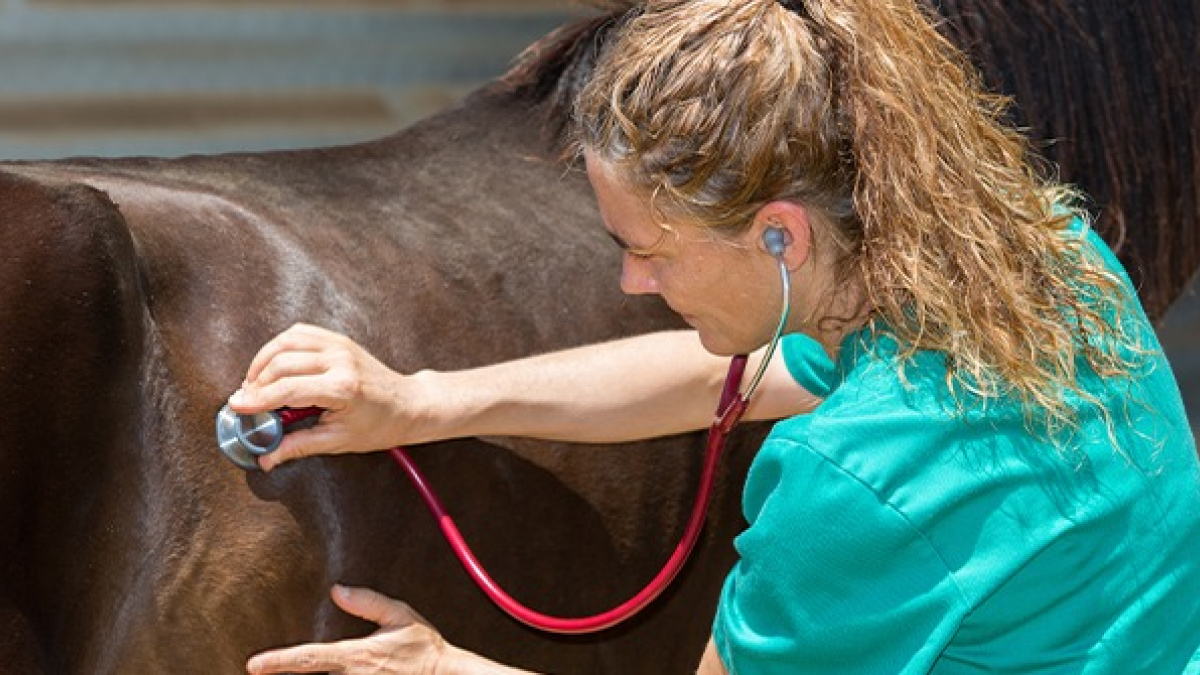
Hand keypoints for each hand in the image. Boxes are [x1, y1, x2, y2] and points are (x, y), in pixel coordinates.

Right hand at [227, 323, 430, 470]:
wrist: (408, 404)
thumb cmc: (380, 425)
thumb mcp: (338, 441)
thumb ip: (299, 446)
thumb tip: (267, 458)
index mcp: (342, 388)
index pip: (287, 389)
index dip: (257, 399)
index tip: (237, 407)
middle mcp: (339, 360)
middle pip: (281, 364)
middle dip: (256, 383)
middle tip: (246, 402)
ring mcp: (339, 346)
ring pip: (285, 343)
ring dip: (263, 361)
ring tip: (255, 384)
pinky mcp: (338, 339)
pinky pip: (299, 333)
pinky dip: (279, 346)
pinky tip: (272, 364)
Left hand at [246, 585, 448, 673]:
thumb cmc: (423, 649)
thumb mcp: (401, 616)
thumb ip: (368, 603)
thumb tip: (337, 591)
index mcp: (356, 656)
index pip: (309, 658)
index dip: (278, 661)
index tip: (253, 665)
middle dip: (293, 672)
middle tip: (266, 669)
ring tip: (303, 669)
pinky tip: (343, 672)